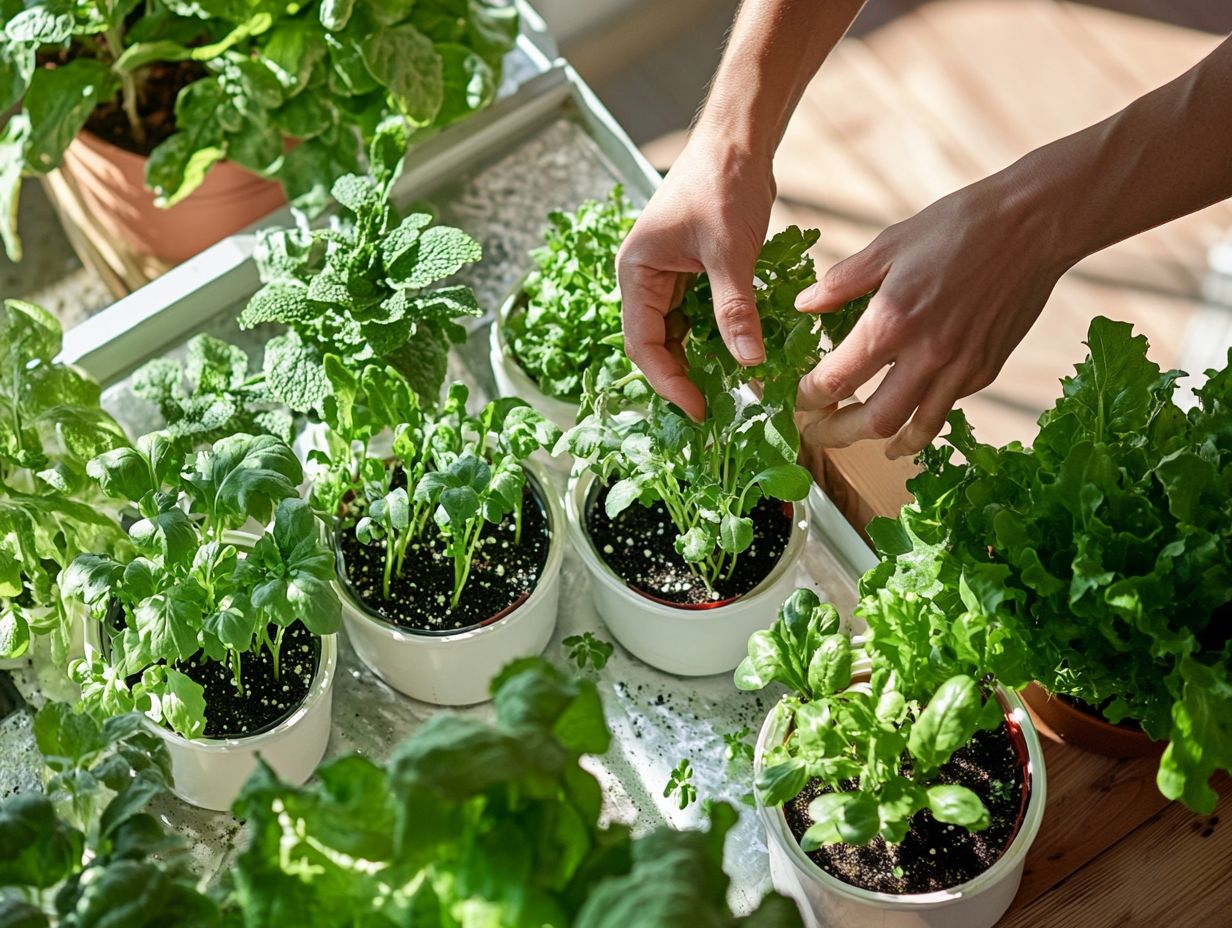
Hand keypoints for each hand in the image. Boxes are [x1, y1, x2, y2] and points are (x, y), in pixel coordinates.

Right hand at [618, 132, 775, 418]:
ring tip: (732, 388)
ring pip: (680, 333)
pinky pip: (699, 316)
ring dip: (702, 360)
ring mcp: (668, 276)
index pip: (642, 344)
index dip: (668, 381)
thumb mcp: (731, 253)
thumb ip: (735, 310)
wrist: (738, 139)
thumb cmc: (722, 183)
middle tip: (718, 407)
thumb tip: (749, 364)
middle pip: (657, 344)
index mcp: (637, 273)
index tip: (698, 408)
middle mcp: (645, 279)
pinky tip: (742, 355)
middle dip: (684, 377)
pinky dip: (718, 337)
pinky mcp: (693, 272)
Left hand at [794, 171, 1069, 458]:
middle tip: (816, 432)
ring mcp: (961, 368)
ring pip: (914, 428)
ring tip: (859, 438)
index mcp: (892, 321)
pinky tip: (906, 410)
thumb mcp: (888, 245)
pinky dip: (920, 416)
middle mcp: (926, 354)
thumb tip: (803, 305)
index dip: (808, 397)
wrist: (1034, 225)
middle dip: (835, 434)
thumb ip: (841, 282)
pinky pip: (946, 407)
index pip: (835, 380)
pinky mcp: (987, 369)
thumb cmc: (959, 227)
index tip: (798, 399)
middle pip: (872, 421)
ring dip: (879, 441)